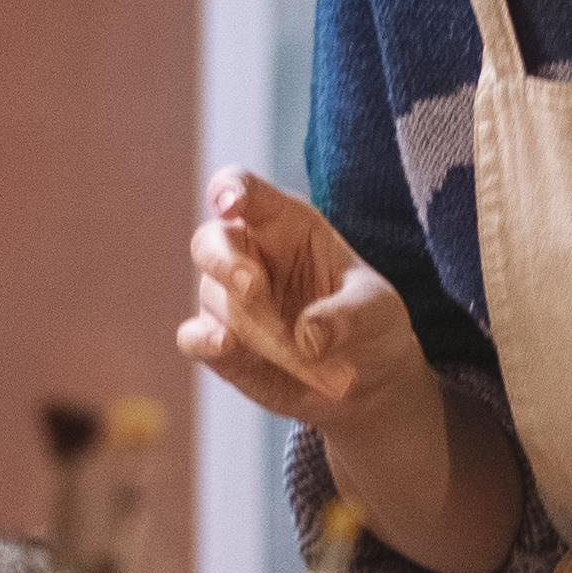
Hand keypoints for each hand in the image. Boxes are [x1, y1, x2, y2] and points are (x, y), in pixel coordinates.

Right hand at [178, 171, 425, 427]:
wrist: (364, 383)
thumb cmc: (370, 327)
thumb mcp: (378, 312)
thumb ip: (349, 316)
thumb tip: (307, 337)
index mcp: (285, 225)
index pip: (246, 191)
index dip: (230, 189)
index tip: (229, 203)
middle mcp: (249, 256)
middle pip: (210, 242)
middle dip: (227, 263)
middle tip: (254, 289)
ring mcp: (229, 301)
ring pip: (215, 299)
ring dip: (254, 327)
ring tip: (303, 357)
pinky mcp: (221, 346)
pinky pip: (193, 338)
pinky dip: (203, 341)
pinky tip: (223, 346)